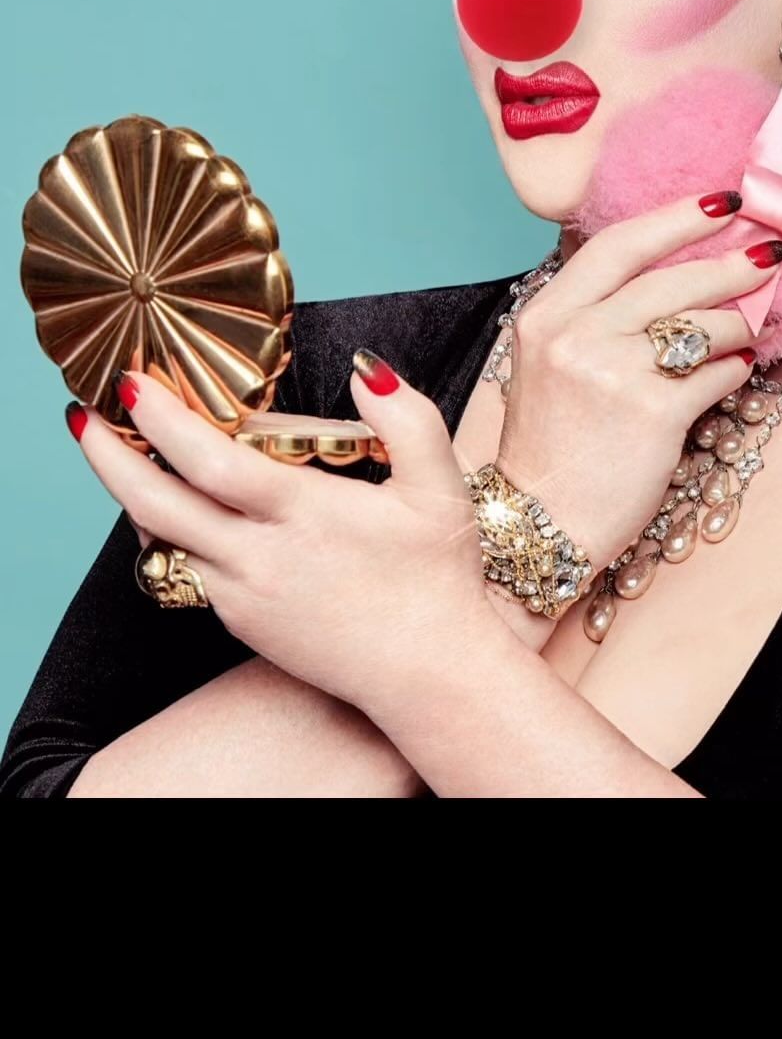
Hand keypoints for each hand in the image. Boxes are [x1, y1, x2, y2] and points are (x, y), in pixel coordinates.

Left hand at [68, 369, 492, 714]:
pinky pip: (187, 568)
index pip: (211, 463)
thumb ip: (405, 417)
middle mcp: (260, 557)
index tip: (137, 384)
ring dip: (135, 495)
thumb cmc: (436, 578)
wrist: (428, 672)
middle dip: (110, 457)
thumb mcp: (439, 486)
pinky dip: (170, 530)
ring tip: (123, 451)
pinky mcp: (241, 621)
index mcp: (303, 515)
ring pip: (164, 541)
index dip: (165, 423)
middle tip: (85, 417)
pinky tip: (180, 503)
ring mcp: (243, 595)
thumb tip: (364, 366)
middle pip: (157, 506)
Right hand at [494, 192, 781, 571]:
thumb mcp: (551, 359)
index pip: (619, 244)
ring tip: (751, 324)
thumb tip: (676, 264)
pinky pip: (718, 373)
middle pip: (670, 277)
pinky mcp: (653, 413)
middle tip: (770, 251)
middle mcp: (574, 334)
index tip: (721, 201)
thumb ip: (597, 310)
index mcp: (547, 314)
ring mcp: (613, 373)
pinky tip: (738, 369)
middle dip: (730, 261)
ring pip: (702, 323)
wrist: (539, 522)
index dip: (675, 217)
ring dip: (739, 321)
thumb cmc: (554, 440)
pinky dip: (736, 368)